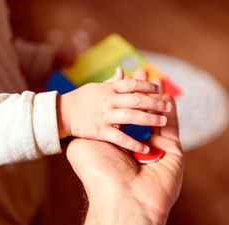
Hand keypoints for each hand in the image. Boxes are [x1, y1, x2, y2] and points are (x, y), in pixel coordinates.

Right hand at [57, 68, 171, 152]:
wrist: (60, 114)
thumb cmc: (81, 100)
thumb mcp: (96, 87)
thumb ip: (112, 82)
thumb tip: (123, 71)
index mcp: (109, 89)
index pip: (132, 84)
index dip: (147, 85)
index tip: (159, 89)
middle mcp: (109, 101)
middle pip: (136, 99)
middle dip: (154, 102)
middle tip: (167, 106)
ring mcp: (104, 116)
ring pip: (131, 116)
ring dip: (148, 118)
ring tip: (162, 122)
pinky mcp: (100, 131)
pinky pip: (119, 137)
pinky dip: (133, 142)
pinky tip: (145, 148)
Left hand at [66, 70, 183, 221]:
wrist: (121, 198)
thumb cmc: (99, 173)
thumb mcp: (83, 146)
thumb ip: (88, 126)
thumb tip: (85, 114)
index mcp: (117, 145)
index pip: (122, 114)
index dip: (122, 95)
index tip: (121, 76)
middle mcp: (137, 147)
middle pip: (141, 112)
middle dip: (141, 91)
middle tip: (142, 71)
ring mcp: (156, 149)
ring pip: (158, 117)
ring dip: (157, 97)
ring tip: (156, 79)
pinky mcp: (173, 151)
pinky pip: (173, 125)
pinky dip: (170, 109)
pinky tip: (167, 94)